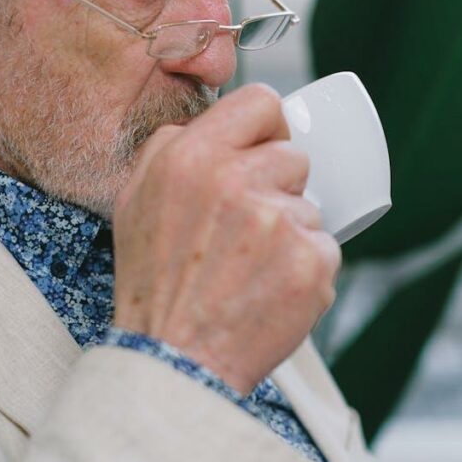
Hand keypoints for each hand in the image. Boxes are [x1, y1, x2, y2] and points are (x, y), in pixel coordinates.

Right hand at [111, 84, 340, 394]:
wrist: (174, 360)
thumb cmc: (155, 284)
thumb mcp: (135, 198)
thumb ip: (173, 146)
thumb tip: (217, 125)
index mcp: (193, 157)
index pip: (262, 101)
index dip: (268, 128)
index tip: (265, 150)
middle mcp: (237, 182)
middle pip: (294, 157)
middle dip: (277, 187)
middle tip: (247, 229)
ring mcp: (280, 223)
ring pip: (310, 208)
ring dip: (291, 233)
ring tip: (252, 268)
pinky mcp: (311, 263)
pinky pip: (326, 248)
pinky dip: (305, 270)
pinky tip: (270, 290)